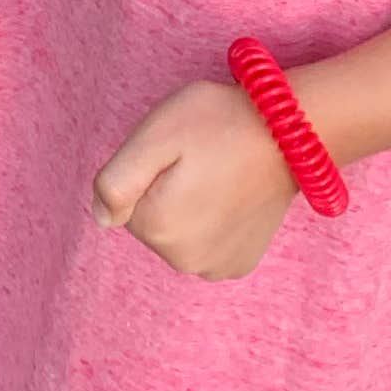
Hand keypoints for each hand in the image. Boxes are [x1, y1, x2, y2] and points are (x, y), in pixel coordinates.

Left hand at [93, 77, 298, 278]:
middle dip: (164, 192)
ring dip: (189, 208)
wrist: (289, 135)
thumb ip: (115, 181)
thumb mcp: (154, 135)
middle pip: (151, 223)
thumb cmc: (219, 124)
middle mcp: (185, 261)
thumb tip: (101, 218)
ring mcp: (216, 267)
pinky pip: (206, 244)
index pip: (124, 203)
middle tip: (197, 162)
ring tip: (217, 175)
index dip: (146, 172)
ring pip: (178, 234)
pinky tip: (232, 196)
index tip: (175, 154)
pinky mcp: (240, 263)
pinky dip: (213, 222)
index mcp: (158, 228)